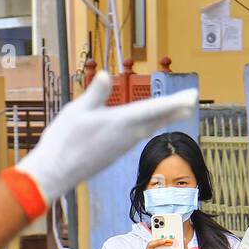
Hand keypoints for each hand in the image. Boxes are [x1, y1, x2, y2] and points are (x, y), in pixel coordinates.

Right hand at [16, 70, 196, 201]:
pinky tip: (150, 126)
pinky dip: (149, 126)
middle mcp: (127, 135)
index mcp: (121, 122)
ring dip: (163, 118)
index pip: (154, 109)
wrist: (56, 173)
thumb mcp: (77, 111)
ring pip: (148, 128)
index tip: (192, 97)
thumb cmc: (64, 141)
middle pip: (156, 119)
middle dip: (175, 109)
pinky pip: (138, 135)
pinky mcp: (114, 152)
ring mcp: (122, 146)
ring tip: (177, 111)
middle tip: (192, 101)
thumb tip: (106, 75)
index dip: (174, 103)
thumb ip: (95, 94)